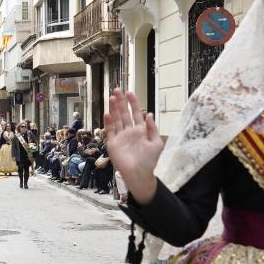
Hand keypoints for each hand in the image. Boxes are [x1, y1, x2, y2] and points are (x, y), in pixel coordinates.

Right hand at [104, 89, 162, 203]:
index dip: (132, 103)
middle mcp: (128, 131)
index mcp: (140, 130)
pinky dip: (108, 122)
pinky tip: (107, 113)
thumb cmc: (149, 160)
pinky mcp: (112, 143)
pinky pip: (110, 131)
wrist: (139, 174)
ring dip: (113, 109)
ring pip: (116, 119)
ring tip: (111, 98)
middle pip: (123, 113)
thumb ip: (152, 129)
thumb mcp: (156, 143)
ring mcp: (120, 137)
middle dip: (120, 102)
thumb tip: (149, 115)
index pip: (135, 113)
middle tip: (117, 90)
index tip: (130, 92)